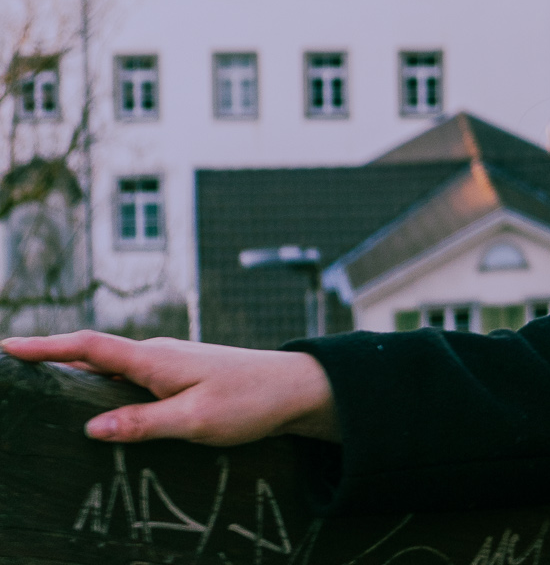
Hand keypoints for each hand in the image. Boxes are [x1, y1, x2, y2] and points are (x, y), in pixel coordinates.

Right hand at [0, 332, 339, 445]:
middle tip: (12, 369)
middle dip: (50, 359)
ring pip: (109, 366)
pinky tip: (91, 403)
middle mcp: (156, 354)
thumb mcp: (194, 421)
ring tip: (38, 387)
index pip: (89, 348)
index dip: (46, 346)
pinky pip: (127, 377)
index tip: (9, 346)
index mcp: (155, 359)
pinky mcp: (177, 375)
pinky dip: (101, 383)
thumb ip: (141, 424)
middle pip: (91, 354)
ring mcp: (167, 363)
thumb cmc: (249, 402)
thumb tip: (89, 428)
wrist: (295, 387)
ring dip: (74, 373)